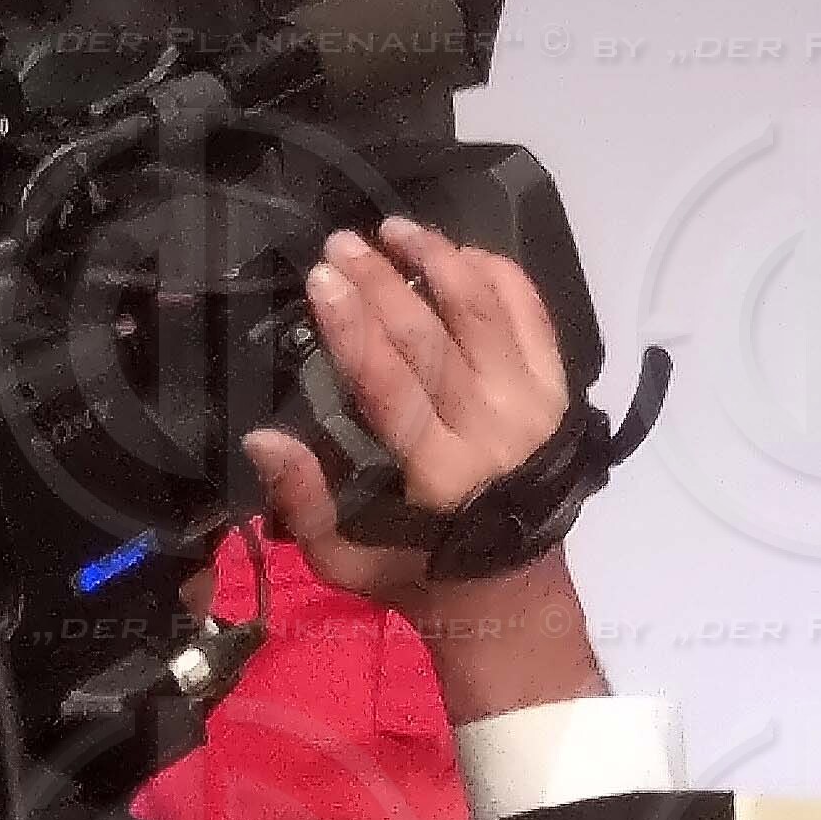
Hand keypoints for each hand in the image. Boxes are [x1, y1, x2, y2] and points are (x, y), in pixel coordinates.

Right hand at [241, 218, 569, 617]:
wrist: (513, 591)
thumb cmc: (417, 572)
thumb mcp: (345, 561)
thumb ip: (303, 502)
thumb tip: (261, 438)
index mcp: (440, 475)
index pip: (393, 386)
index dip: (356, 328)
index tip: (322, 280)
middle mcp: (494, 429)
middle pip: (436, 339)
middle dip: (385, 283)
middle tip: (342, 243)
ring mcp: (534, 403)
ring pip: (488, 312)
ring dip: (440, 261)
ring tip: (396, 228)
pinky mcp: (558, 388)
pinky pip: (532, 314)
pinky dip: (499, 274)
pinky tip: (460, 250)